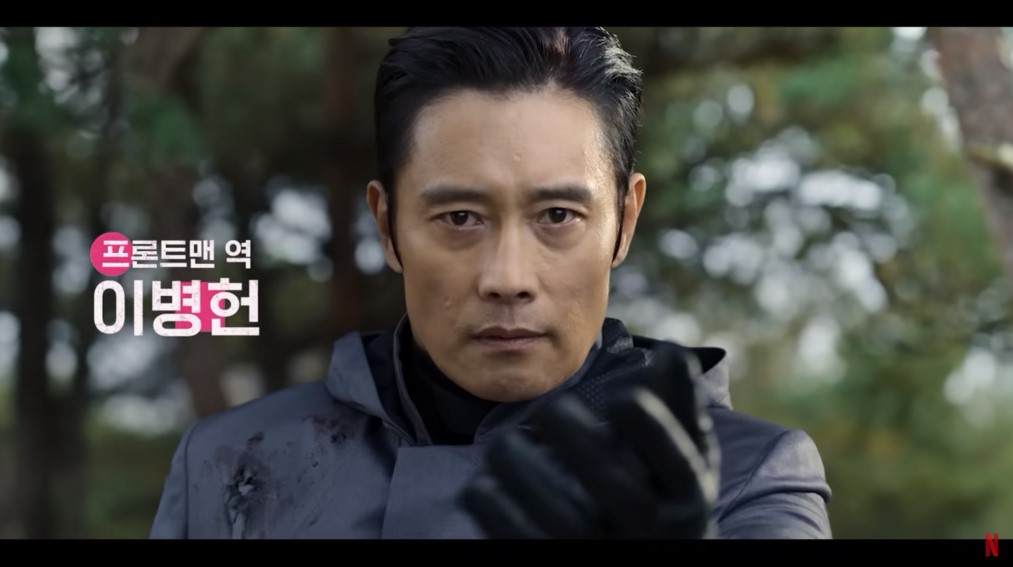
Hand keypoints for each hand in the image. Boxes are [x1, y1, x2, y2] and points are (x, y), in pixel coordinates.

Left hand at [460, 347, 720, 538]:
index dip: (653, 429)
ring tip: (504, 442)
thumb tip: (672, 351)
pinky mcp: (562, 561)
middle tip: (551, 408)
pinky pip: (525, 542)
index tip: (622, 395)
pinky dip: (500, 515)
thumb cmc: (665, 485)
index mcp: (686, 494)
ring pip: (566, 520)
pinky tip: (483, 485)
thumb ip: (679, 402)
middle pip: (618, 489)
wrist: (651, 553)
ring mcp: (605, 549)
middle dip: (581, 442)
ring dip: (528, 475)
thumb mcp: (686, 448)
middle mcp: (652, 529)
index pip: (678, 463)